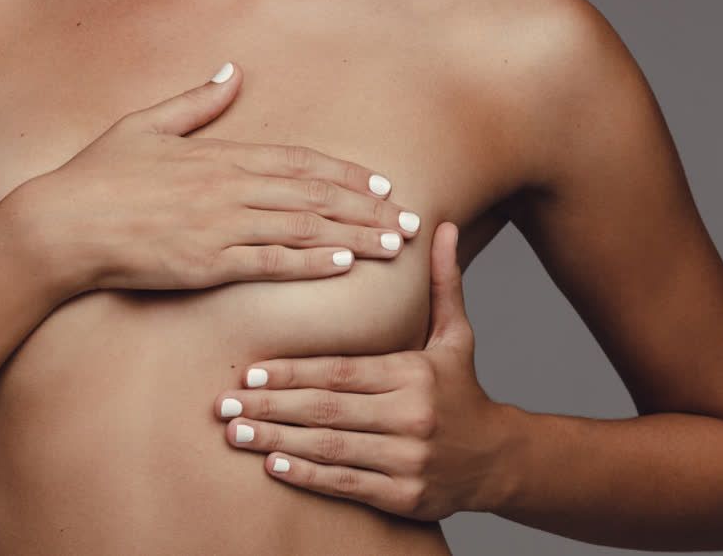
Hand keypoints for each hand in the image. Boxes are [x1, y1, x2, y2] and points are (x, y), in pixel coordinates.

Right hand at [9, 62, 421, 297]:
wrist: (57, 226)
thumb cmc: (95, 177)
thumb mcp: (145, 125)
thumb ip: (195, 102)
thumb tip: (231, 70)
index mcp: (220, 156)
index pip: (300, 162)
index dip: (348, 173)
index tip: (385, 184)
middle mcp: (229, 188)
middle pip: (314, 195)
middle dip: (368, 208)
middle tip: (411, 221)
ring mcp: (219, 225)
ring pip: (303, 228)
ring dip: (353, 236)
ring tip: (393, 244)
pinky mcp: (205, 262)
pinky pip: (269, 262)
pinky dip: (310, 262)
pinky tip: (344, 265)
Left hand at [215, 222, 513, 519]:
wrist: (498, 460)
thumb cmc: (463, 392)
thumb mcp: (457, 336)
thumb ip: (442, 282)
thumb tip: (441, 226)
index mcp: (416, 375)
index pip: (342, 371)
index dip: (292, 372)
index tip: (250, 371)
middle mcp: (411, 416)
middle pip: (327, 409)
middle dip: (271, 405)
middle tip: (224, 404)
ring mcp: (407, 459)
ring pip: (330, 447)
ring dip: (277, 440)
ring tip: (237, 433)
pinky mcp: (403, 495)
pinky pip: (345, 482)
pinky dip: (306, 475)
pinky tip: (273, 465)